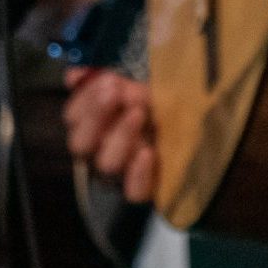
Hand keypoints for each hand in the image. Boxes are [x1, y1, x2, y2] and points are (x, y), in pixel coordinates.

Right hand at [63, 68, 157, 202]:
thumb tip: (73, 76)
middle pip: (80, 143)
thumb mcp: (136, 89)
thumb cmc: (159, 109)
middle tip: (114, 93)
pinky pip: (133, 191)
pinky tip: (149, 153)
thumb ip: (108, 82)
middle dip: (94, 115)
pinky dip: (138, 173)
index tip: (107, 81)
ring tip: (138, 113)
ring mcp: (121, 173)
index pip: (73, 117)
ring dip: (119, 135)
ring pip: (106, 163)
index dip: (85, 99)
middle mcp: (102, 151)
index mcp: (94, 126)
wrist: (194, 131)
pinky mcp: (143, 190)